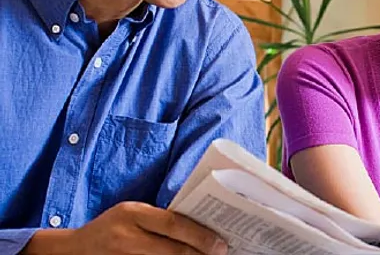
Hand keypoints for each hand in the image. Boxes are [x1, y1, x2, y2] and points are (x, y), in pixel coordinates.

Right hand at [23, 202, 227, 254]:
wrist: (75, 249)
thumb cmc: (112, 227)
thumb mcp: (133, 213)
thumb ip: (159, 218)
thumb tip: (200, 224)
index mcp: (132, 214)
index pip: (173, 224)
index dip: (200, 235)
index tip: (219, 242)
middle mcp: (126, 236)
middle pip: (172, 250)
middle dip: (199, 253)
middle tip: (220, 252)